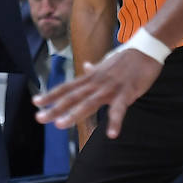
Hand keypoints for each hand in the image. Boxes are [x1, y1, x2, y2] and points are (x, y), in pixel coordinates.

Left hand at [34, 47, 162, 139]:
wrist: (147, 48)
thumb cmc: (127, 58)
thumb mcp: (106, 62)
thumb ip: (95, 68)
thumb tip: (85, 65)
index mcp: (91, 77)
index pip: (67, 87)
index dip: (51, 95)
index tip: (35, 102)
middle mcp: (96, 83)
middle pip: (72, 97)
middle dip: (55, 108)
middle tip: (39, 118)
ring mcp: (110, 88)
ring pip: (89, 103)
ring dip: (74, 114)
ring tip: (61, 125)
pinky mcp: (126, 93)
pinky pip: (119, 109)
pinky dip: (115, 122)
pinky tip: (111, 135)